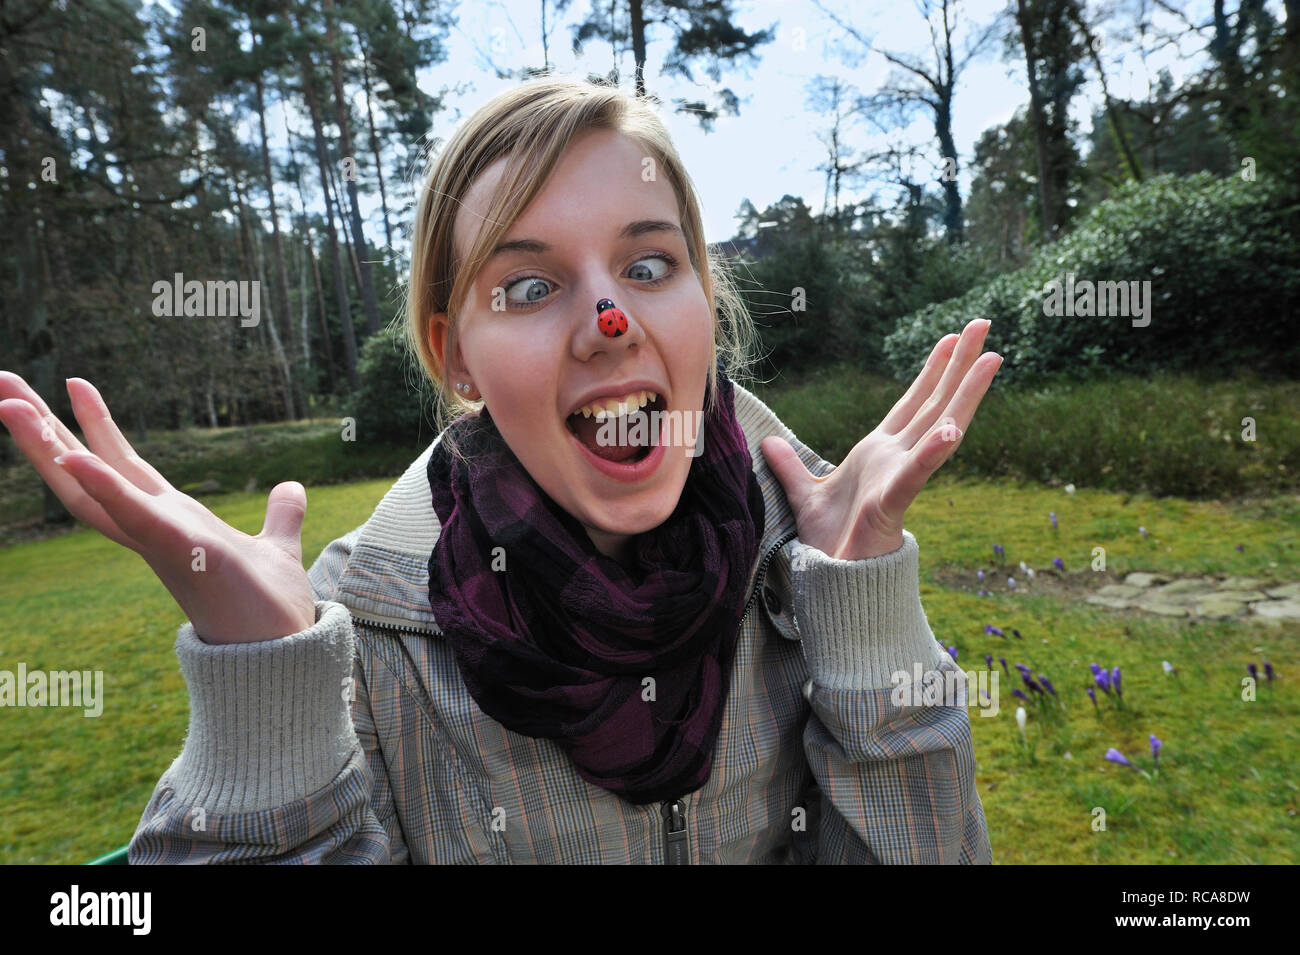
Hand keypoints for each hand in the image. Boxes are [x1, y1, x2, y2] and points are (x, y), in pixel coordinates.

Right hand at [0, 373, 316, 643]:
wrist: (286, 653)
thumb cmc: (269, 608)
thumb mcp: (275, 547)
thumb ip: (280, 517)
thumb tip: (291, 490)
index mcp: (171, 521)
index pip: (121, 467)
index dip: (96, 427)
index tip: (73, 383)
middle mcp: (154, 528)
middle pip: (84, 470)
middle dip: (42, 427)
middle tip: (1, 380)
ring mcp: (160, 541)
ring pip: (88, 489)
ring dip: (46, 447)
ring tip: (9, 401)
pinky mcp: (182, 552)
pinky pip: (132, 515)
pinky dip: (103, 487)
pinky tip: (72, 454)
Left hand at [761, 318, 1001, 560]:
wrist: (832, 579)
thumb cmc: (829, 541)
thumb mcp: (804, 493)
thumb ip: (790, 466)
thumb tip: (768, 443)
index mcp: (880, 452)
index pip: (912, 402)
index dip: (932, 371)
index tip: (949, 339)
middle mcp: (897, 458)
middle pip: (936, 402)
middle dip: (960, 364)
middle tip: (983, 325)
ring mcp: (899, 477)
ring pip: (939, 427)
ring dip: (965, 395)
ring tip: (991, 359)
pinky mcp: (892, 502)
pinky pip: (916, 473)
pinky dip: (933, 453)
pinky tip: (951, 430)